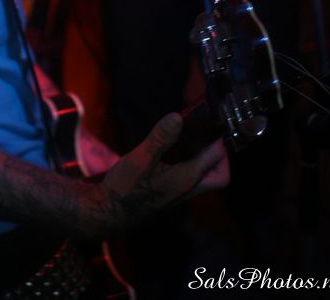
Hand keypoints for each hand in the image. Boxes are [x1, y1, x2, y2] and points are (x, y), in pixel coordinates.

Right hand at [99, 114, 228, 232]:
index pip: (215, 158)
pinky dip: (193, 165)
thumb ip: (160, 138)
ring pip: (206, 179)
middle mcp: (189, 188)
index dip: (216, 138)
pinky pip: (193, 180)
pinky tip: (175, 151)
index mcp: (187, 178)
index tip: (209, 120)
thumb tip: (178, 117)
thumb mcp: (141, 158)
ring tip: (192, 139)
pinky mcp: (170, 193)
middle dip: (220, 157)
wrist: (109, 211)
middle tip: (206, 136)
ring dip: (207, 161)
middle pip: (219, 176)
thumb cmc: (126, 186)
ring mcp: (180, 193)